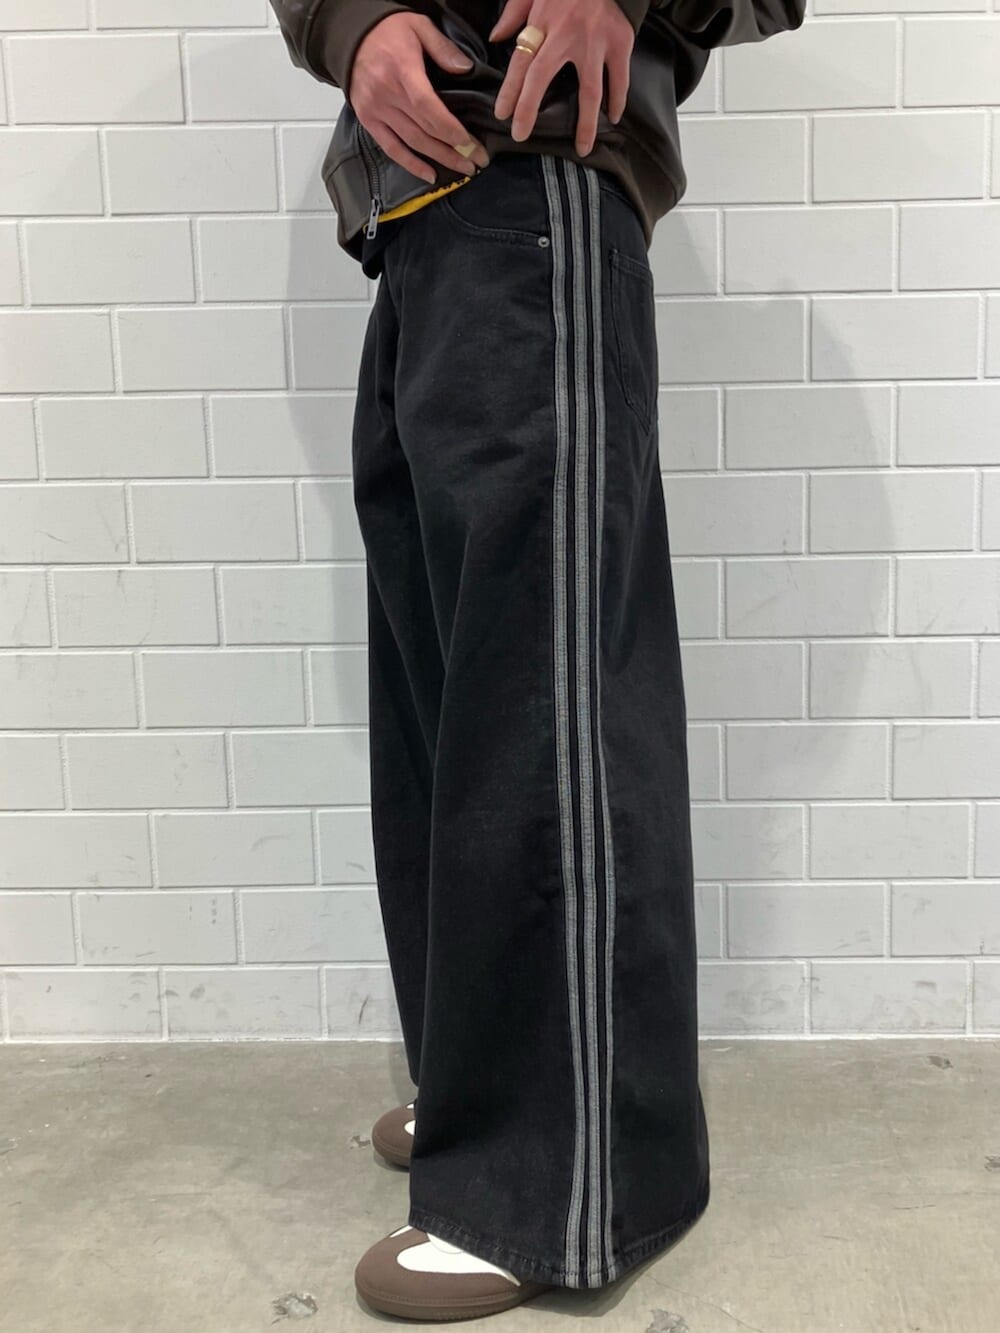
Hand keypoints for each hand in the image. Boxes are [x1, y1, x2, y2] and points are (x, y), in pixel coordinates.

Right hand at [349, 12, 490, 184]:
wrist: (350, 36)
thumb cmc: (388, 30)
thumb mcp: (419, 26)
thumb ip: (443, 48)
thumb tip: (465, 69)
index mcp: (402, 71)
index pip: (428, 108)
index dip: (449, 129)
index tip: (469, 142)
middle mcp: (387, 95)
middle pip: (424, 130)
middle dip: (454, 149)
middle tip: (478, 161)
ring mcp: (376, 111)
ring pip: (411, 142)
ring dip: (439, 159)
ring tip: (463, 168)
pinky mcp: (368, 121)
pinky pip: (391, 148)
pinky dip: (411, 164)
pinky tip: (430, 174)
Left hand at [489, 0, 633, 156]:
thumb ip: (515, 11)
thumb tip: (496, 38)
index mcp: (544, 20)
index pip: (521, 62)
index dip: (510, 91)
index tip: (502, 114)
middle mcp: (568, 34)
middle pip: (543, 78)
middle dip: (529, 109)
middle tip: (522, 134)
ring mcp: (596, 41)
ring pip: (590, 91)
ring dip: (585, 123)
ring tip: (582, 148)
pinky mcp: (620, 42)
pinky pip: (620, 79)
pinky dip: (618, 100)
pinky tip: (613, 117)